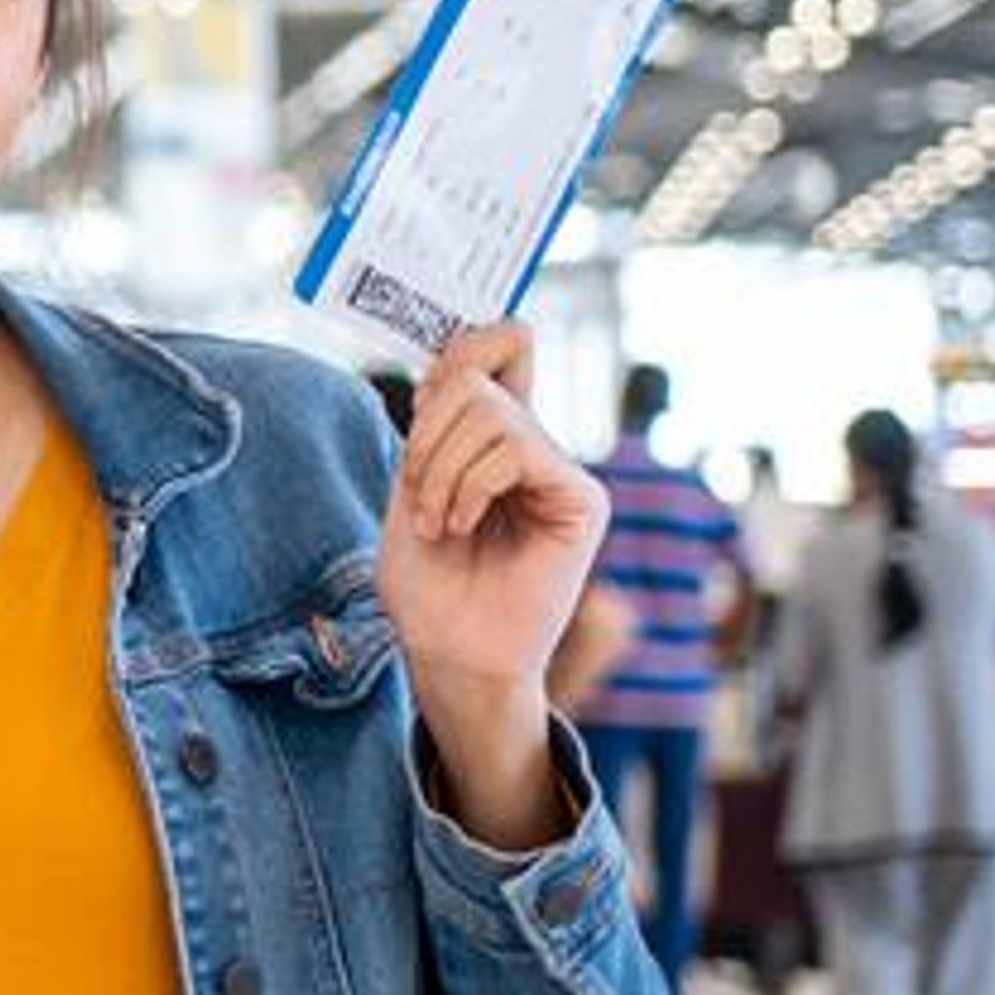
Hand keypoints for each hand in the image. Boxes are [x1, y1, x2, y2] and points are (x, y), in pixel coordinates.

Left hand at [375, 322, 606, 846]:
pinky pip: (514, 450)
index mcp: (493, 435)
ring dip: (439, 470)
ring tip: (438, 522)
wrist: (448, 650)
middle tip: (417, 497)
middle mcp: (534, 444)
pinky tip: (462, 526)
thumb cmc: (428, 580)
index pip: (500, 345)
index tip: (422, 399)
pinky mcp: (582, 500)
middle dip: (425, 433)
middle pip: (475, 373)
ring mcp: (561, 471)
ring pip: (488, 411)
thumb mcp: (412, 481)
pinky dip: (468, 486)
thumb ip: (437, 421)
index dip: (465, 344)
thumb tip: (457, 358)